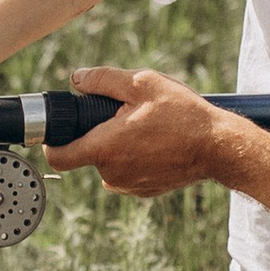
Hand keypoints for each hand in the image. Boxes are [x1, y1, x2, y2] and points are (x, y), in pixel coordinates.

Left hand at [46, 66, 232, 196]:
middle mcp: (112, 173)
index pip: (58, 157)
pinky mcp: (143, 191)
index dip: (51, 143)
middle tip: (127, 116)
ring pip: (108, 162)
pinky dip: (135, 159)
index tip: (57, 132)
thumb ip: (102, 79)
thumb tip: (76, 79)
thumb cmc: (182, 114)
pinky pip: (127, 172)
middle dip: (99, 133)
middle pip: (88, 152)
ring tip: (148, 130)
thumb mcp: (142, 83)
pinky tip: (157, 145)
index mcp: (105, 148)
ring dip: (118, 146)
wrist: (218, 147)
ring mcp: (128, 186)